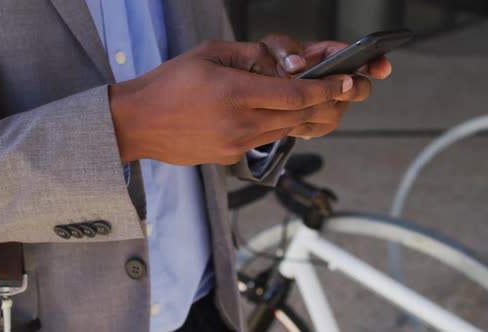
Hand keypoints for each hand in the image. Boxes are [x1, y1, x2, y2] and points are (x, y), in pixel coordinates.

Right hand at [109, 40, 352, 164]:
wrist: (138, 123)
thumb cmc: (169, 83)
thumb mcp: (210, 53)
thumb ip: (252, 56)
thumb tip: (286, 65)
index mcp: (233, 93)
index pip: (295, 95)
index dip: (327, 89)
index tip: (348, 82)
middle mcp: (239, 124)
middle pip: (300, 116)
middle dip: (329, 103)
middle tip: (349, 91)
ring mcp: (236, 145)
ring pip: (287, 130)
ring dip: (308, 116)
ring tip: (323, 101)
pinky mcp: (231, 157)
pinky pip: (266, 140)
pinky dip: (281, 126)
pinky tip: (282, 114)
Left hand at [261, 34, 392, 138]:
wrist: (256, 89)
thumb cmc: (268, 62)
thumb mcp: (272, 47)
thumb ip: (284, 49)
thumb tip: (296, 65)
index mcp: (328, 56)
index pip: (358, 57)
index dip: (373, 62)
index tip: (381, 69)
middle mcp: (334, 80)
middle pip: (358, 88)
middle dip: (350, 90)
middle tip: (338, 88)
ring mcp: (328, 103)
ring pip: (336, 112)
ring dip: (320, 109)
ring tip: (298, 105)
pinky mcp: (316, 123)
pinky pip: (318, 127)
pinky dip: (305, 123)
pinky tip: (292, 118)